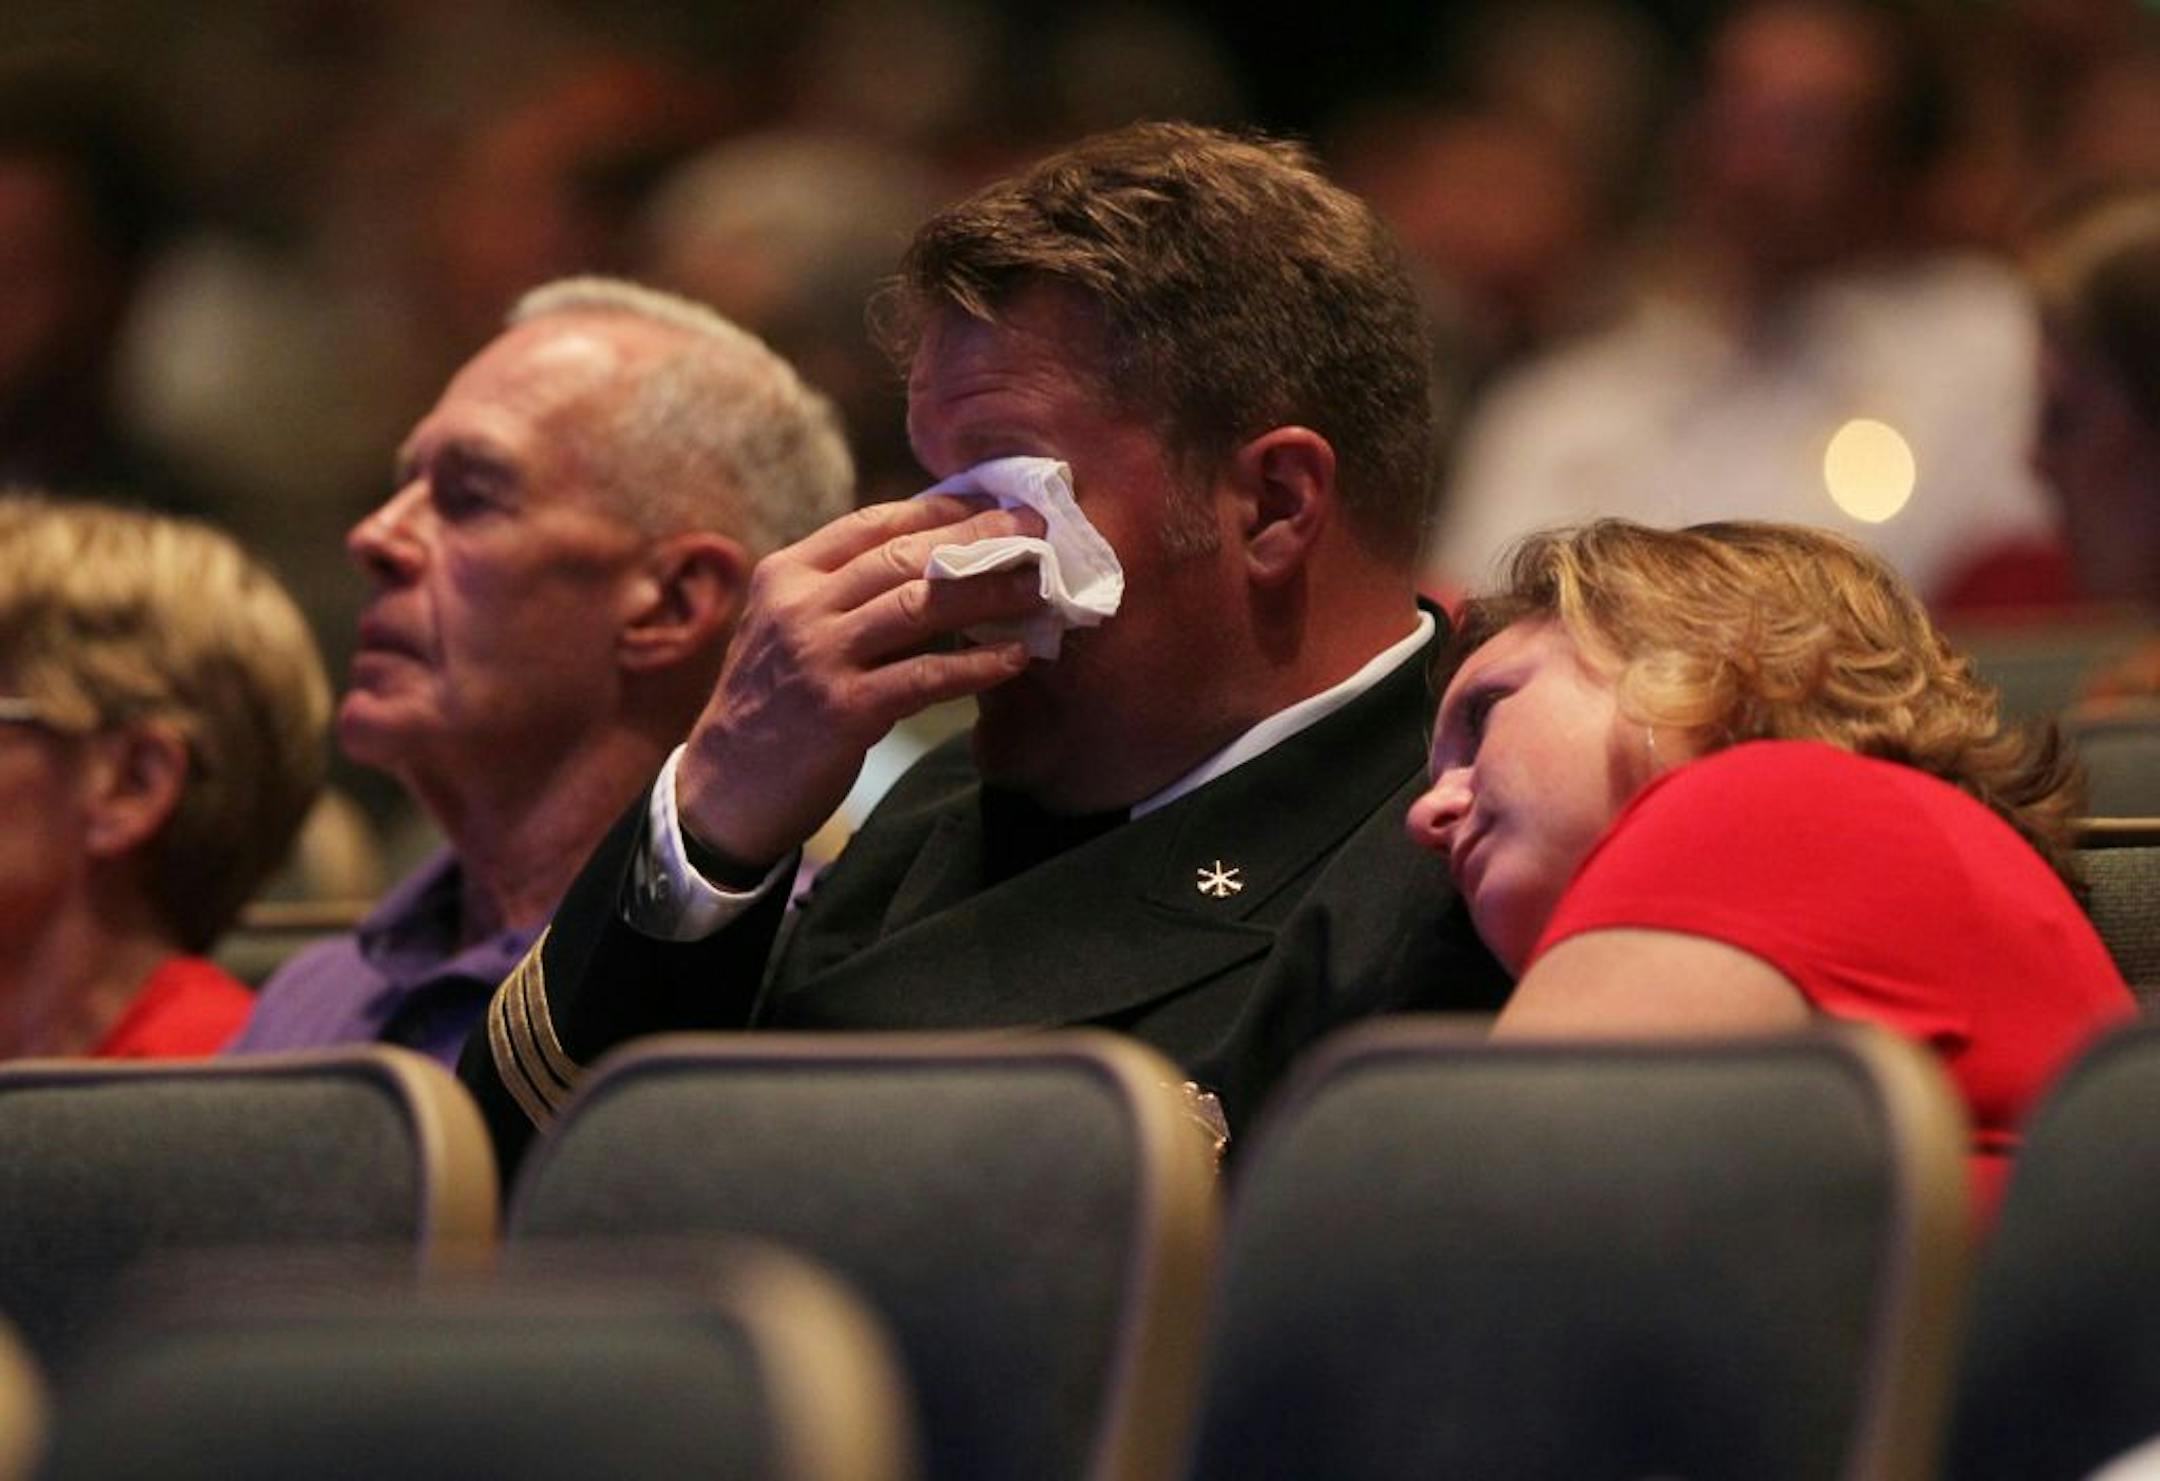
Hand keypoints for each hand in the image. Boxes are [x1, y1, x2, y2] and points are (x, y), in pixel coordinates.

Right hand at [676, 495, 1046, 867]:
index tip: (997, 500)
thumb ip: (845, 593)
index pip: (874, 523)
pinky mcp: (843, 709)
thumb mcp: (792, 630)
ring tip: (1039, 587)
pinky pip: (924, 677)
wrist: (725, 788)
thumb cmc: (774, 703)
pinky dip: (976, 664)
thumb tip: (940, 559)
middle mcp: (799, 606)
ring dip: (988, 592)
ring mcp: (819, 656)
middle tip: (1038, 528)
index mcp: (786, 574)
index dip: (942, 508)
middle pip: (904, 555)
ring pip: (919, 605)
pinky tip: (1015, 657)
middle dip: (979, 537)